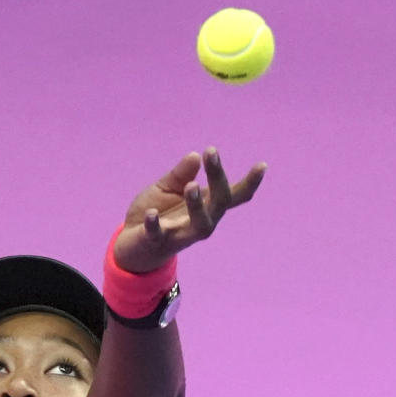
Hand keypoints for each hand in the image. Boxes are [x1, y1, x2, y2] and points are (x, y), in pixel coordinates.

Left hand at [113, 147, 266, 272]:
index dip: (250, 183)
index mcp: (206, 205)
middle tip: (211, 152)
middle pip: (220, 202)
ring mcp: (182, 234)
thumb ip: (180, 174)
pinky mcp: (158, 242)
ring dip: (197, 205)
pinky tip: (152, 214)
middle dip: (218, 177)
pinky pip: (159, 235)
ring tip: (192, 185)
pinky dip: (155, 225)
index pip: (233, 195)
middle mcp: (202, 221)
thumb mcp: (167, 187)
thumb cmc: (157, 212)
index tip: (262, 165)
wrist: (133, 244)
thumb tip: (195, 155)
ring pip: (200, 224)